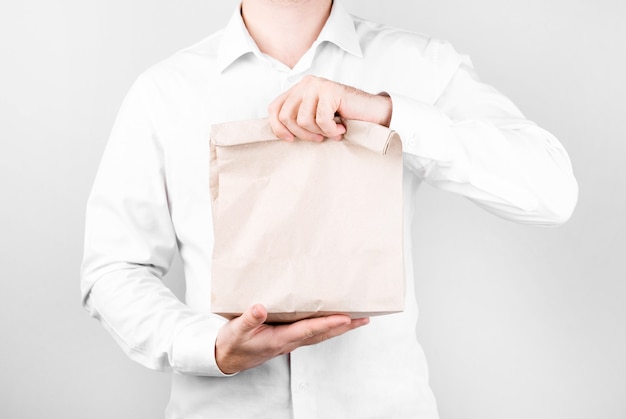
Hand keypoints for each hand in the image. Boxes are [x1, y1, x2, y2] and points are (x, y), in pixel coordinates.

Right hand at [215, 304, 369, 373]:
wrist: (227, 358)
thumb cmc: (233, 343)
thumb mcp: (236, 330)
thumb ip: (249, 320)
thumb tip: (260, 308)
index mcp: (279, 339)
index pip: (308, 330)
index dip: (327, 325)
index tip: (345, 319)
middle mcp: (290, 342)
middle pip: (322, 334)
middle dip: (344, 327)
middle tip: (364, 318)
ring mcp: (290, 341)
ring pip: (320, 334)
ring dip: (340, 327)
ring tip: (357, 318)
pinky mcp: (288, 337)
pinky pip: (312, 332)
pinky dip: (327, 326)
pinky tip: (333, 319)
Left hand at [268, 75, 391, 141]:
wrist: (372, 113)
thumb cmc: (344, 119)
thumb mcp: (314, 118)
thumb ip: (297, 119)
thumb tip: (278, 132)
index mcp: (298, 89)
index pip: (274, 108)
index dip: (278, 128)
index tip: (290, 140)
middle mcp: (305, 83)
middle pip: (285, 116)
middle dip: (301, 134)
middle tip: (319, 138)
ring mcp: (317, 85)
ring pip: (302, 120)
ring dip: (319, 132)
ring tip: (332, 131)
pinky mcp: (330, 90)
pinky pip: (321, 119)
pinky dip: (331, 130)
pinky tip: (341, 127)